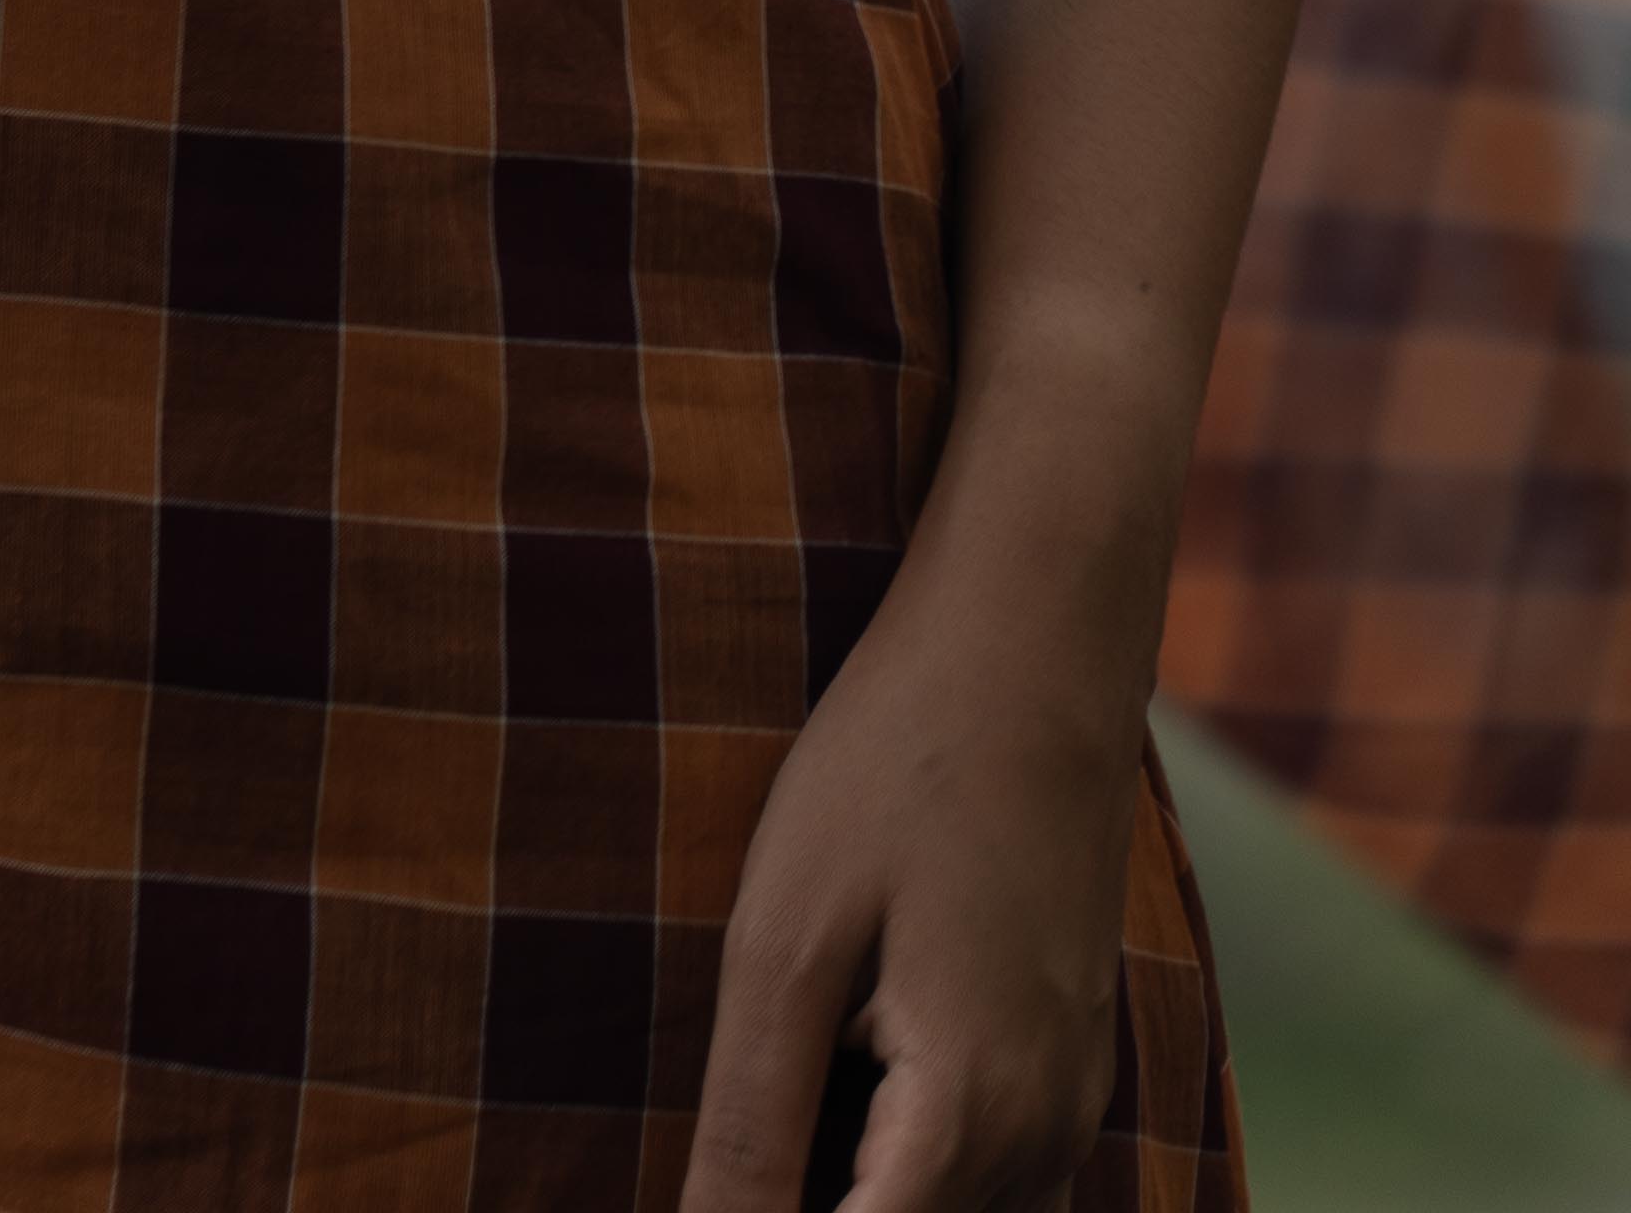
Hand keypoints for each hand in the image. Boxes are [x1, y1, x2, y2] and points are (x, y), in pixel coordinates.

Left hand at [681, 543, 1150, 1212]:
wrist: (1035, 639)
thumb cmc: (895, 766)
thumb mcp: (786, 939)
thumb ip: (751, 1125)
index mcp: (968, 1119)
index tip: (719, 1176)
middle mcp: (1044, 1137)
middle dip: (812, 1191)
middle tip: (764, 1075)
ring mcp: (1073, 1100)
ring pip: (962, 1210)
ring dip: (868, 1176)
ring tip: (797, 1069)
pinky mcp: (1076, 1057)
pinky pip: (1000, 1169)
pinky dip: (915, 1158)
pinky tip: (847, 1066)